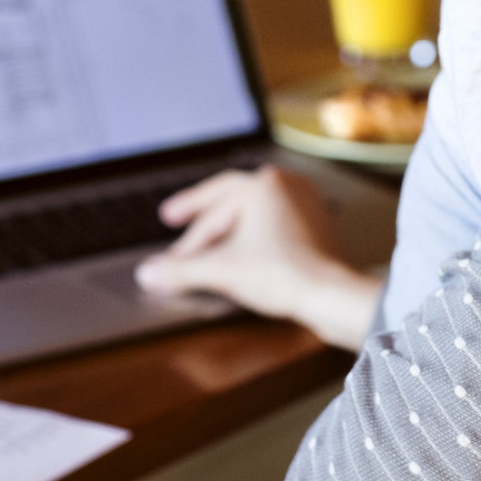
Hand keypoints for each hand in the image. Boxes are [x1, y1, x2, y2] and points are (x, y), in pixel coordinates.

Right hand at [134, 165, 382, 350]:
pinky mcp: (317, 228)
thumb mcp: (222, 270)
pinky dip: (252, 239)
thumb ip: (181, 270)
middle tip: (175, 224)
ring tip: (208, 245)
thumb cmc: (285, 274)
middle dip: (202, 221)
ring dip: (228, 230)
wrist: (332, 296)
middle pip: (231, 203)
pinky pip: (273, 227)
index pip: (212, 205)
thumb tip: (148, 273)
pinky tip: (243, 254)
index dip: (186, 225)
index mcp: (264, 184)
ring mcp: (305, 204)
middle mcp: (287, 186)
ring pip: (254, 214)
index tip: (168, 231)